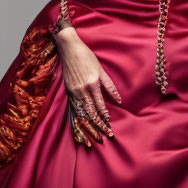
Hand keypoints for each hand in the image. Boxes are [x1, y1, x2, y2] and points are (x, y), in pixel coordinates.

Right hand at [54, 28, 121, 146]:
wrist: (69, 48)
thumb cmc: (87, 56)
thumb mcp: (101, 69)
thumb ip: (110, 86)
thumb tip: (119, 100)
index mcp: (92, 84)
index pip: (100, 106)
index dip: (105, 118)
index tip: (110, 127)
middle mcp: (82, 90)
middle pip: (91, 113)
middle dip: (98, 126)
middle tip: (105, 137)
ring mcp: (73, 92)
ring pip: (81, 114)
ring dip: (88, 126)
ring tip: (93, 138)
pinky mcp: (68, 92)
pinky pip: (72, 110)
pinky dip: (76, 121)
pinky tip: (79, 129)